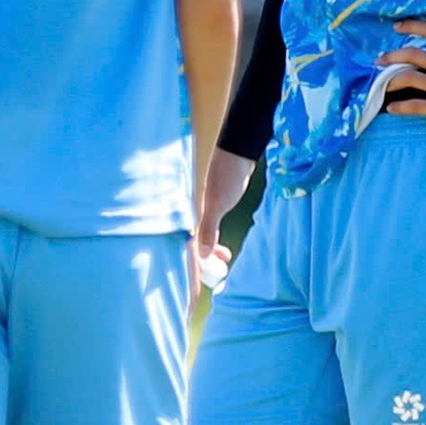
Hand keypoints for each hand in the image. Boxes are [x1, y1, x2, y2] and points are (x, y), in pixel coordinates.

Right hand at [197, 150, 254, 286]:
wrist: (239, 152)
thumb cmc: (227, 175)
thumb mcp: (217, 204)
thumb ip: (209, 229)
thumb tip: (203, 255)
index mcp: (189, 210)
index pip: (186, 240)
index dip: (193, 258)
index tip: (204, 272)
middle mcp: (192, 209)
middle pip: (192, 239)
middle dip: (203, 256)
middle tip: (218, 266)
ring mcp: (203, 207)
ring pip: (201, 234)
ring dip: (210, 248)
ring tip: (223, 256)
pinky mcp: (214, 203)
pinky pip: (210, 227)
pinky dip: (215, 238)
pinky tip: (222, 244)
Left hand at [381, 22, 425, 138]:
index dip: (412, 26)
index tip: (397, 26)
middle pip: (412, 54)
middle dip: (391, 56)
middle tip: (378, 60)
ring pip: (409, 78)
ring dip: (391, 81)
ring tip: (381, 85)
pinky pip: (416, 106)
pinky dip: (400, 107)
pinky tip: (391, 109)